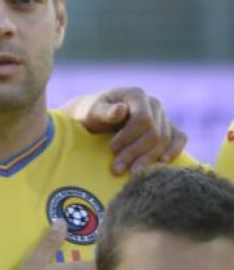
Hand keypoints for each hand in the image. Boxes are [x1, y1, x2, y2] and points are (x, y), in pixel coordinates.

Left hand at [71, 87, 186, 172]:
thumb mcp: (92, 111)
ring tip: (131, 174)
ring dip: (148, 159)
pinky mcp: (168, 128)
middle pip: (154, 132)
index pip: (143, 119)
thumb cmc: (91, 113)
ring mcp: (163, 116)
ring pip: (164, 140)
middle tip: (116, 169)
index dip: (129, 136)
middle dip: (135, 153)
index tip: (111, 148)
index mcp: (136, 95)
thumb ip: (105, 111)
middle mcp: (154, 104)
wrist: (96, 118)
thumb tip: (121, 110)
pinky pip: (178, 139)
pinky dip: (173, 151)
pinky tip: (162, 164)